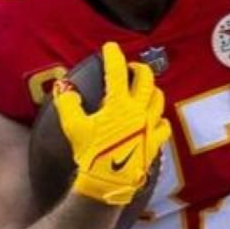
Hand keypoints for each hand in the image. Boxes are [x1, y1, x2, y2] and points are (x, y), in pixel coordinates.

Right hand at [52, 42, 170, 205]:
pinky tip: (155, 118)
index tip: (110, 47)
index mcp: (119, 104)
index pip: (117, 71)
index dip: (113, 55)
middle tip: (131, 67)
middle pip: (146, 80)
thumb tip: (65, 88)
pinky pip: (164, 125)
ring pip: (158, 99)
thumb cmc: (90, 154)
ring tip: (144, 89)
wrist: (108, 182)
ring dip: (152, 90)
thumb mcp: (73, 127)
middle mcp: (138, 111)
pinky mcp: (154, 142)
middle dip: (139, 68)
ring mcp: (149, 126)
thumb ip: (68, 103)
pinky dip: (160, 118)